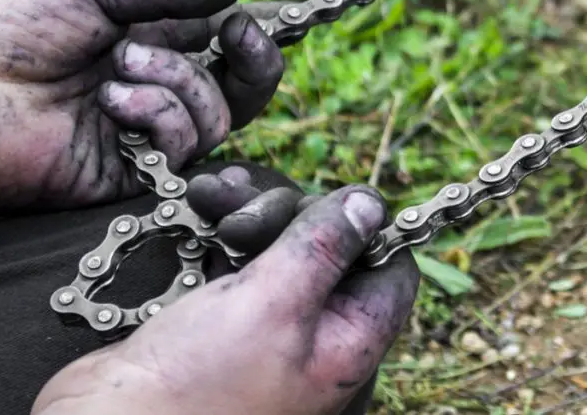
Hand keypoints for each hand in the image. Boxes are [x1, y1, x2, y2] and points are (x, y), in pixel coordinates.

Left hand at [0, 0, 284, 219]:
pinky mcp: (137, 171)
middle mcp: (159, 87)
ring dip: (178, 80)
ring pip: (218, 114)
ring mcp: (149, 131)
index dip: (250, 34)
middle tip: (235, 36)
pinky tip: (113, 102)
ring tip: (118, 69)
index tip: (244, 18)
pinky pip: (185, 143)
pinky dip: (158, 114)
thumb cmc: (11, 29)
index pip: (224, 43)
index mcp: (151, 40)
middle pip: (243, 89)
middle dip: (254, 62)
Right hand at [32, 183, 419, 414]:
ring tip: (212, 198)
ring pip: (281, 241)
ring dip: (251, 209)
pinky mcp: (220, 314)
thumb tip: (372, 204)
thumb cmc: (195, 387)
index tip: (330, 206)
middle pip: (333, 246)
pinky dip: (224, 222)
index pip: (391, 271)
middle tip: (244, 223)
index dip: (369, 229)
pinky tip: (203, 198)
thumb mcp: (274, 304)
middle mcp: (315, 335)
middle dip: (291, 213)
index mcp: (348, 345)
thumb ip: (326, 246)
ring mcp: (266, 324)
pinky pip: (239, 252)